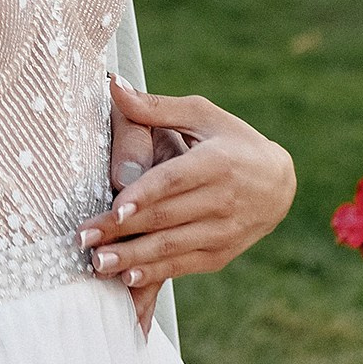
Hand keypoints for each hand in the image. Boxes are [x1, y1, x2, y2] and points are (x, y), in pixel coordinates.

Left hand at [79, 81, 296, 333]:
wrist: (279, 184)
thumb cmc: (232, 141)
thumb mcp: (202, 115)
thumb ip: (156, 107)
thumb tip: (114, 85)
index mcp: (217, 162)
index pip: (176, 181)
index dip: (145, 196)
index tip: (116, 207)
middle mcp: (223, 200)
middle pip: (166, 218)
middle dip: (122, 230)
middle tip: (83, 238)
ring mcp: (224, 231)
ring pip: (172, 247)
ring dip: (133, 258)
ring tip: (98, 262)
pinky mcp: (221, 254)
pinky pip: (184, 266)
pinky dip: (156, 273)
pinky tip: (127, 278)